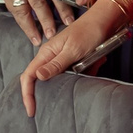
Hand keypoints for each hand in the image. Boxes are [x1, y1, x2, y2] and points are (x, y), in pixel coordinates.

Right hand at [18, 0, 127, 115]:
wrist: (105, 21)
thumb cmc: (89, 31)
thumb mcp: (73, 50)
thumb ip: (56, 64)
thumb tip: (38, 77)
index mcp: (46, 53)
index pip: (29, 76)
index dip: (27, 94)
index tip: (31, 110)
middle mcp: (51, 57)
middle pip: (41, 80)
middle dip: (51, 91)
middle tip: (62, 100)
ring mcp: (61, 59)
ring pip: (60, 79)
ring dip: (75, 79)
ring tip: (91, 66)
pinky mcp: (72, 61)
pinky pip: (74, 74)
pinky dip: (85, 73)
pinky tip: (95, 64)